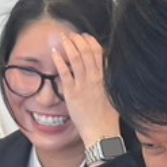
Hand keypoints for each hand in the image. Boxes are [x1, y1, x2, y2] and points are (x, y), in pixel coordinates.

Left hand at [51, 31, 120, 150]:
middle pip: (87, 52)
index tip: (85, 36)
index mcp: (106, 78)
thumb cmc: (107, 118)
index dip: (91, 42)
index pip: (99, 53)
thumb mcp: (113, 94)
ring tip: (63, 37)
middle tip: (72, 34)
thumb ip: (107, 80)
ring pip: (76, 58)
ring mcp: (83, 85)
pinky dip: (59, 60)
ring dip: (69, 45)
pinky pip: (64, 72)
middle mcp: (95, 78)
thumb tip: (104, 69)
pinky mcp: (72, 93)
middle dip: (78, 40)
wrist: (102, 132)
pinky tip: (54, 53)